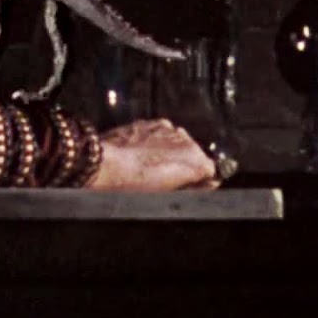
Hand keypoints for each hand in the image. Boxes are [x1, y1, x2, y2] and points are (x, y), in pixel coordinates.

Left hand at [85, 119, 220, 190]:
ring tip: (150, 165)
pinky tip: (143, 151)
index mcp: (196, 162)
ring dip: (171, 151)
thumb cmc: (136, 187)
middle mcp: (187, 141)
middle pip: (195, 154)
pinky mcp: (154, 122)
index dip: (198, 180)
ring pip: (179, 142)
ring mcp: (170, 129)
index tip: (184, 186)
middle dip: (185, 165)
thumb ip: (196, 187)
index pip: (209, 171)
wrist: (106, 165)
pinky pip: (164, 133)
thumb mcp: (168, 194)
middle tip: (164, 178)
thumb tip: (212, 183)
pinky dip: (158, 141)